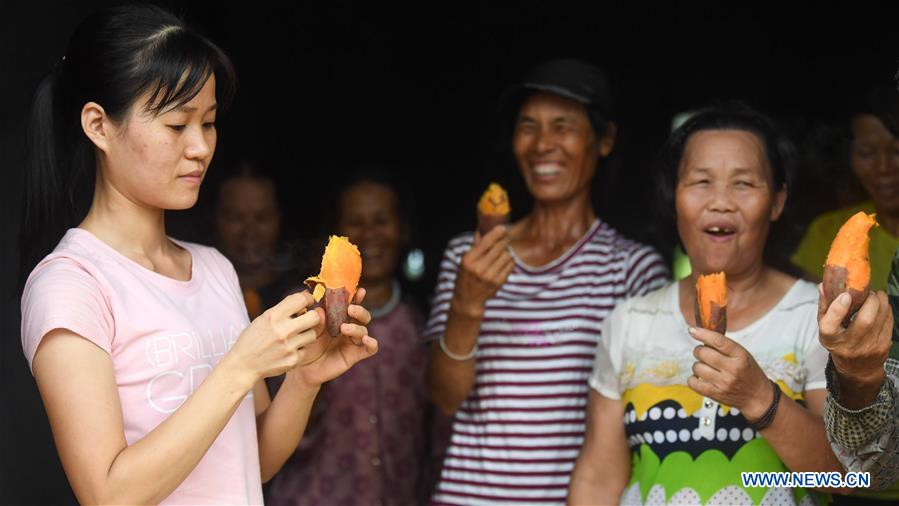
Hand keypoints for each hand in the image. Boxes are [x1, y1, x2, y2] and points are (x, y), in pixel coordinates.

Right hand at [227, 292, 321, 384]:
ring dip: (306, 334)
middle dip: (312, 316)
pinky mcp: (293, 360)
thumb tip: (306, 295)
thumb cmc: (253, 339)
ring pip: (313, 334)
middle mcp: (283, 330)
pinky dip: (299, 349)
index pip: (302, 300)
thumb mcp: (264, 318)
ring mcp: (289, 346)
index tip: (307, 302)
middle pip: (314, 317)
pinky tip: (288, 350)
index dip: (307, 299)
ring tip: (294, 336)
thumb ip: (285, 307)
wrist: (244, 365)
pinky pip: (306, 349)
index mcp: (273, 316)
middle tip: (307, 319)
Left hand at [290, 288, 377, 388]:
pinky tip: (367, 340)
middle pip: (362, 316)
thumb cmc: (305, 345)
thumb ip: (315, 319)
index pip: (350, 304)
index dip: (356, 297)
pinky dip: (372, 344)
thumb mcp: (307, 329)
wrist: (303, 368)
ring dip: (356, 327)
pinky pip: (369, 349)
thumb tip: (320, 309)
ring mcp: (352, 341)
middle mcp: (348, 327)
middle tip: (350, 309)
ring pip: (364, 330)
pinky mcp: (354, 355)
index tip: (359, 291)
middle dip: (359, 310)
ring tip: (344, 328)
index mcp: (338, 318)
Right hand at [451, 225, 513, 317]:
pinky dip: (510, 260)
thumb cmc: (466, 276)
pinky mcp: (499, 281)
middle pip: (499, 247)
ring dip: (507, 251)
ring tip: (504, 251)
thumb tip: (481, 228)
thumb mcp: (465, 261)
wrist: (468, 299)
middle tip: (506, 237)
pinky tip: (505, 260)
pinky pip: (510, 265)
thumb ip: (475, 245)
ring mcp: (490, 275)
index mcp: (469, 260)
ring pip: (506, 255)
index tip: (502, 228)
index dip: (496, 232)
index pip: (486, 242)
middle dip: (504, 240)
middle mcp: (479, 267)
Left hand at [687, 326, 773, 420]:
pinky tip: (700, 378)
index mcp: (740, 356)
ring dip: (697, 365)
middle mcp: (732, 369)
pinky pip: (693, 382)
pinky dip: (693, 379)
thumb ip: (724, 345)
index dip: (702, 334)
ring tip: (706, 367)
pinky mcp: (715, 394)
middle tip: (702, 353)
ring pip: (697, 367)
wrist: (757, 396)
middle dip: (698, 351)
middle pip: (703, 353)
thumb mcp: (742, 355)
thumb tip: (701, 334)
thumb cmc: (748, 373)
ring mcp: (724, 383)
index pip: (718, 341)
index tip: (693, 330)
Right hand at [818, 285, 891, 403]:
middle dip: (870, 300)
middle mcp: (849, 344)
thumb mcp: (826, 327)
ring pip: (881, 319)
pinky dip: (887, 310)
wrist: (857, 369)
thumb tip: (822, 285)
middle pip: (864, 320)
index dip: (838, 309)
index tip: (846, 295)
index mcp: (830, 339)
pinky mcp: (883, 346)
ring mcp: (868, 347)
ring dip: (881, 302)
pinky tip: (881, 307)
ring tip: (876, 296)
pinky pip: (889, 322)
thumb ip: (824, 306)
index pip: (830, 324)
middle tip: (868, 293)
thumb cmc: (839, 342)